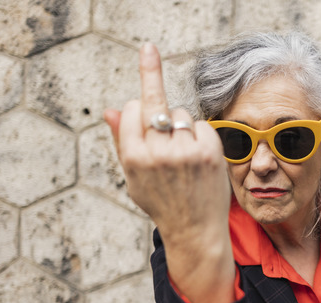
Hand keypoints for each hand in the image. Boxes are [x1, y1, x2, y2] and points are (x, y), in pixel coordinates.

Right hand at [105, 43, 234, 302]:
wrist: (195, 230)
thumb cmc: (161, 202)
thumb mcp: (134, 178)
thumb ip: (122, 143)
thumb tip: (110, 110)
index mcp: (134, 158)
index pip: (132, 110)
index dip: (135, 108)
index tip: (138, 99)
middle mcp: (159, 153)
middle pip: (154, 102)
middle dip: (150, 76)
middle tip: (148, 54)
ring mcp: (186, 152)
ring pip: (180, 113)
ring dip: (179, 124)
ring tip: (181, 152)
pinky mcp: (210, 152)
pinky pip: (201, 124)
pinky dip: (199, 134)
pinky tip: (197, 155)